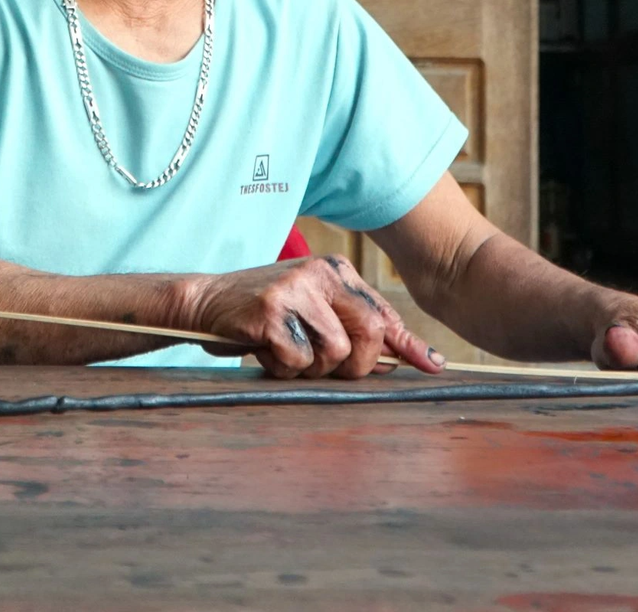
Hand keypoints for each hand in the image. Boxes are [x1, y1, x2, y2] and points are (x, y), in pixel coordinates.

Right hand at [178, 255, 443, 379]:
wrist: (204, 301)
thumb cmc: (262, 311)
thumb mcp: (312, 309)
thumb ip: (352, 326)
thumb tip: (404, 358)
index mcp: (335, 271)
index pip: (382, 313)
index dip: (407, 345)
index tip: (433, 367)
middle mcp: (321, 274)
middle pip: (369, 336)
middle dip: (354, 367)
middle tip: (322, 367)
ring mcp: (296, 290)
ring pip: (335, 354)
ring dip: (309, 367)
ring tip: (283, 349)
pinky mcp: (272, 312)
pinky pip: (298, 360)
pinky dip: (281, 366)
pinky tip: (263, 348)